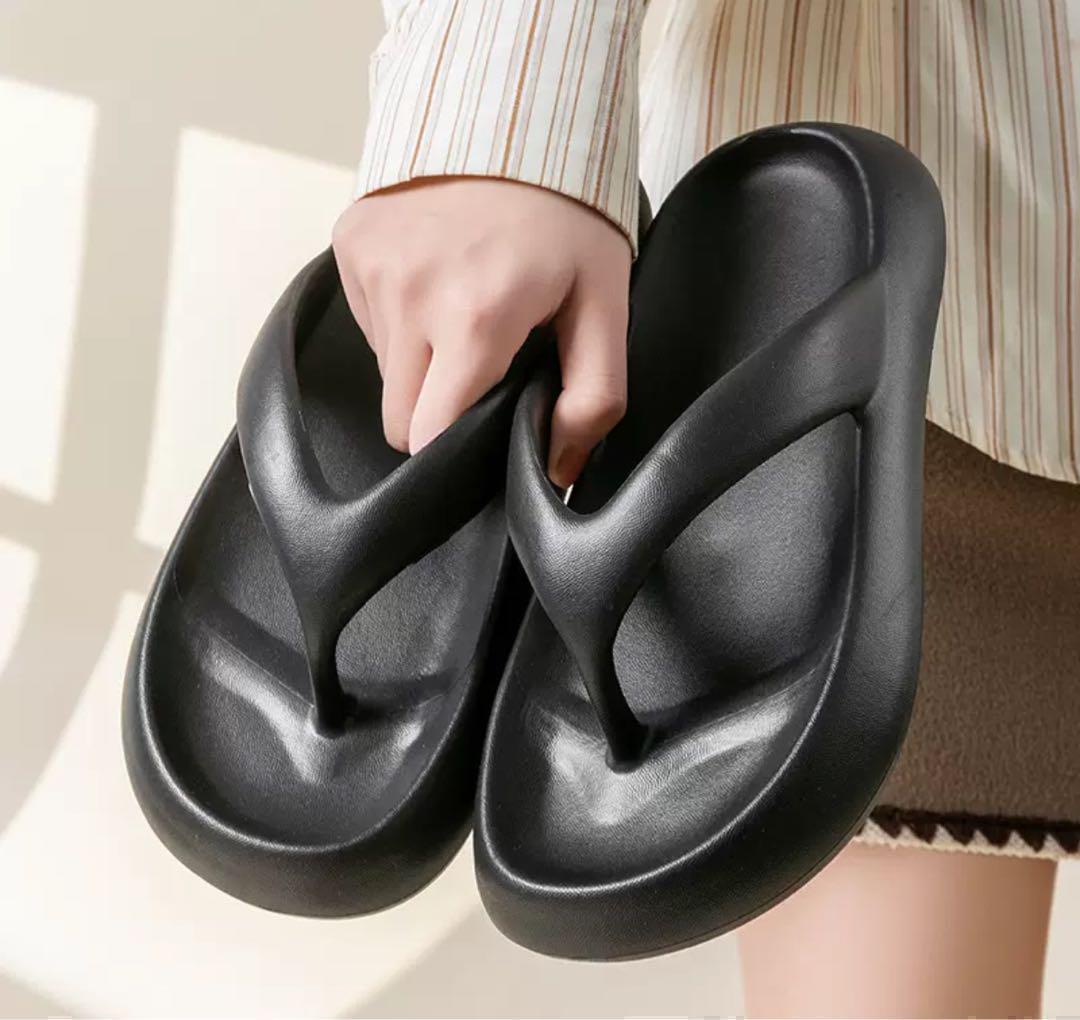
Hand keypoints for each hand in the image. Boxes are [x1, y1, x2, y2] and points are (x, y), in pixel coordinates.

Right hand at [331, 176, 631, 486]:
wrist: (516, 110)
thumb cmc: (569, 215)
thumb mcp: (605, 305)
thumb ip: (592, 398)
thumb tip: (557, 473)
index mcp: (474, 319)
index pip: (427, 437)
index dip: (453, 450)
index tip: (481, 433)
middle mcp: (409, 296)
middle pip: (399, 417)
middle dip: (438, 411)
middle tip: (486, 366)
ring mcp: (371, 267)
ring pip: (384, 371)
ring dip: (423, 360)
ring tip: (467, 309)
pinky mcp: (349, 242)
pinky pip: (369, 320)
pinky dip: (402, 317)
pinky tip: (440, 279)